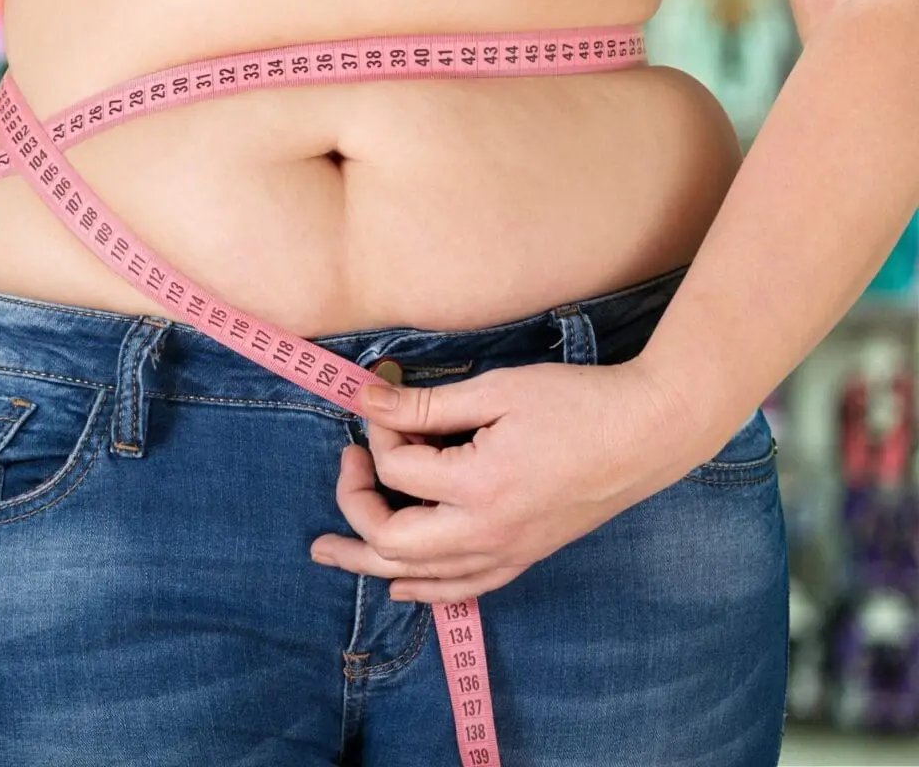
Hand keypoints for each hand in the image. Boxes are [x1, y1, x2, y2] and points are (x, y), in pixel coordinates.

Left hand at [309, 360, 709, 603]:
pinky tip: (399, 584)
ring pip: (418, 576)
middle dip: (354, 503)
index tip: (385, 402)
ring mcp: (507, 553)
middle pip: (390, 541)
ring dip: (368, 560)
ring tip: (329, 551)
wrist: (650, 432)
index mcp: (479, 487)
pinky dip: (423, 587)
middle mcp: (488, 534)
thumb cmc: (576, 402)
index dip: (379, 433)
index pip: (397, 471)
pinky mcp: (523, 558)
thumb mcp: (496, 391)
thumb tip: (365, 398)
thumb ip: (424, 405)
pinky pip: (461, 588)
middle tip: (347, 463)